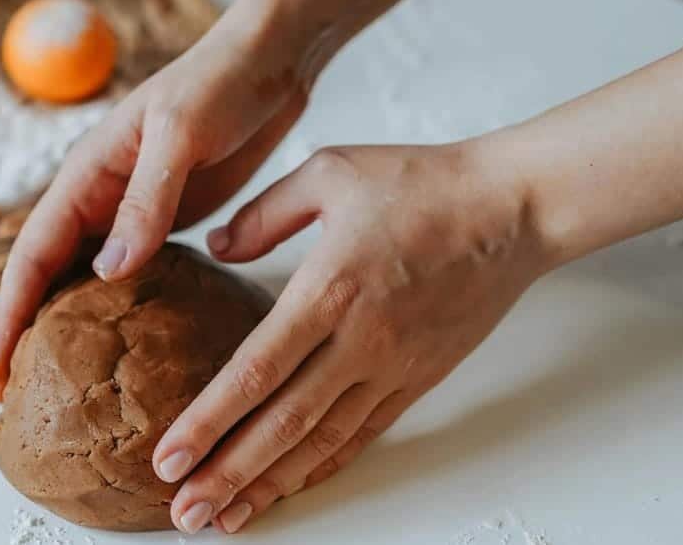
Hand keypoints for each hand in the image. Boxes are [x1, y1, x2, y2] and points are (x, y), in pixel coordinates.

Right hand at [0, 8, 308, 400]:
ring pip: (85, 278)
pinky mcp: (169, 219)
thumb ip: (146, 200)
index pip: (32, 256)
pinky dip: (118, 310)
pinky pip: (133, 273)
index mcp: (87, 174)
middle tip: (13, 396)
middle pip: (47, 275)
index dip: (8, 315)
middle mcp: (100, 197)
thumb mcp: (181, 134)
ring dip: (66, 326)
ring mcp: (133, 210)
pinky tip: (125, 345)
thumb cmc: (221, 82)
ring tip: (57, 384)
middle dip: (24, 332)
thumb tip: (109, 272)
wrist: (271, 59)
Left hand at [150, 143, 550, 533]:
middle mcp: (362, 340)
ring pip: (322, 441)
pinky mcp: (419, 378)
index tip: (170, 456)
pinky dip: (323, 465)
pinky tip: (290, 485)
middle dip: (228, 473)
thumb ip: (264, 214)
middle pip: (284, 422)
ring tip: (226, 517)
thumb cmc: (423, 183)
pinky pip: (364, 433)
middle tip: (185, 511)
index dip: (209, 420)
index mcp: (330, 288)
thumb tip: (218, 248)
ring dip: (270, 483)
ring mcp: (394, 366)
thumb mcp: (329, 171)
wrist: (512, 208)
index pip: (257, 370)